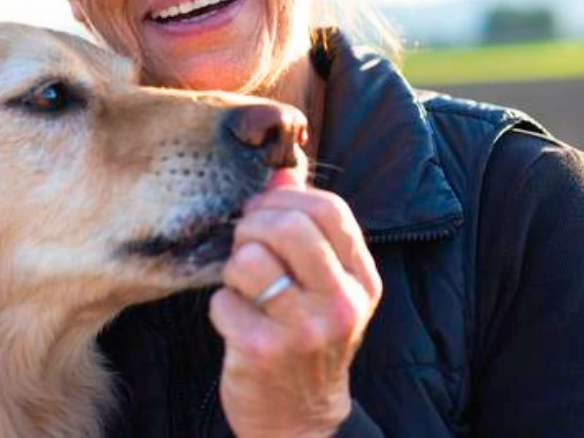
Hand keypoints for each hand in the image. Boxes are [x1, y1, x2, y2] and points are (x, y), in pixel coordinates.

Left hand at [209, 185, 382, 436]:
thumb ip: (307, 225)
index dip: (287, 198)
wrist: (300, 421)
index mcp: (361, 279)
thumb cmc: (308, 339)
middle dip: (254, 226)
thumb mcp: (324, 284)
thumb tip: (281, 169)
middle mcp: (340, 303)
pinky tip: (238, 323)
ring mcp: (303, 329)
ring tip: (245, 289)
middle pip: (288, 226)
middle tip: (246, 244)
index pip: (329, 209)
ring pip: (249, 260)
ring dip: (234, 270)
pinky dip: (221, 307)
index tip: (265, 209)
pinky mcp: (263, 351)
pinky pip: (223, 301)